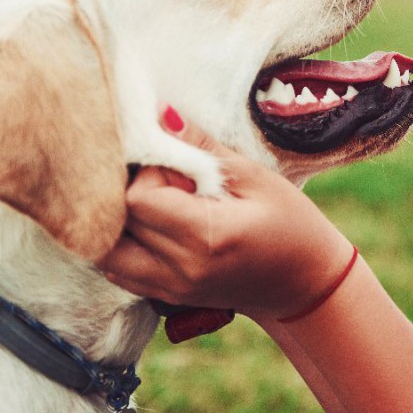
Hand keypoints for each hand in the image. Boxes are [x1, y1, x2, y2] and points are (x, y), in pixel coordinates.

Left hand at [98, 108, 355, 321]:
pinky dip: (123, 243)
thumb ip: (203, 148)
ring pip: (107, 250)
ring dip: (120, 220)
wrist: (305, 284)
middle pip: (118, 222)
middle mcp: (181, 269)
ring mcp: (170, 289)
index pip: (139, 198)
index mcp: (207, 237)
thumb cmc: (291, 224)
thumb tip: (161, 115)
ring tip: (156, 203)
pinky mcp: (165, 297)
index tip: (177, 166)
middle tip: (167, 181)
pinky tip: (153, 226)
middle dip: (131, 192)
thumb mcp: (256, 178)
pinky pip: (118, 269)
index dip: (149, 172)